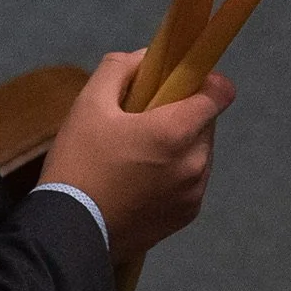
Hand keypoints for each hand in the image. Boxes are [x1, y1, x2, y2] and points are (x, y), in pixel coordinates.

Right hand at [42, 50, 233, 265]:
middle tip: (144, 121)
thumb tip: (146, 58)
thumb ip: (119, 69)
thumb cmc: (78, 163)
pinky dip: (176, 174)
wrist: (70, 232)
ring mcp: (194, 193)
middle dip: (183, 115)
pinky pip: (192, 181)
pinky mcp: (187, 216)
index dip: (205, 81)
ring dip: (181, 146)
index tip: (179, 84)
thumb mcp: (88, 104)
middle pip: (206, 122)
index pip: (220, 93)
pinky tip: (141, 181)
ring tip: (139, 156)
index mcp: (177, 131)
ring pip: (200, 152)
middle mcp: (196, 162)